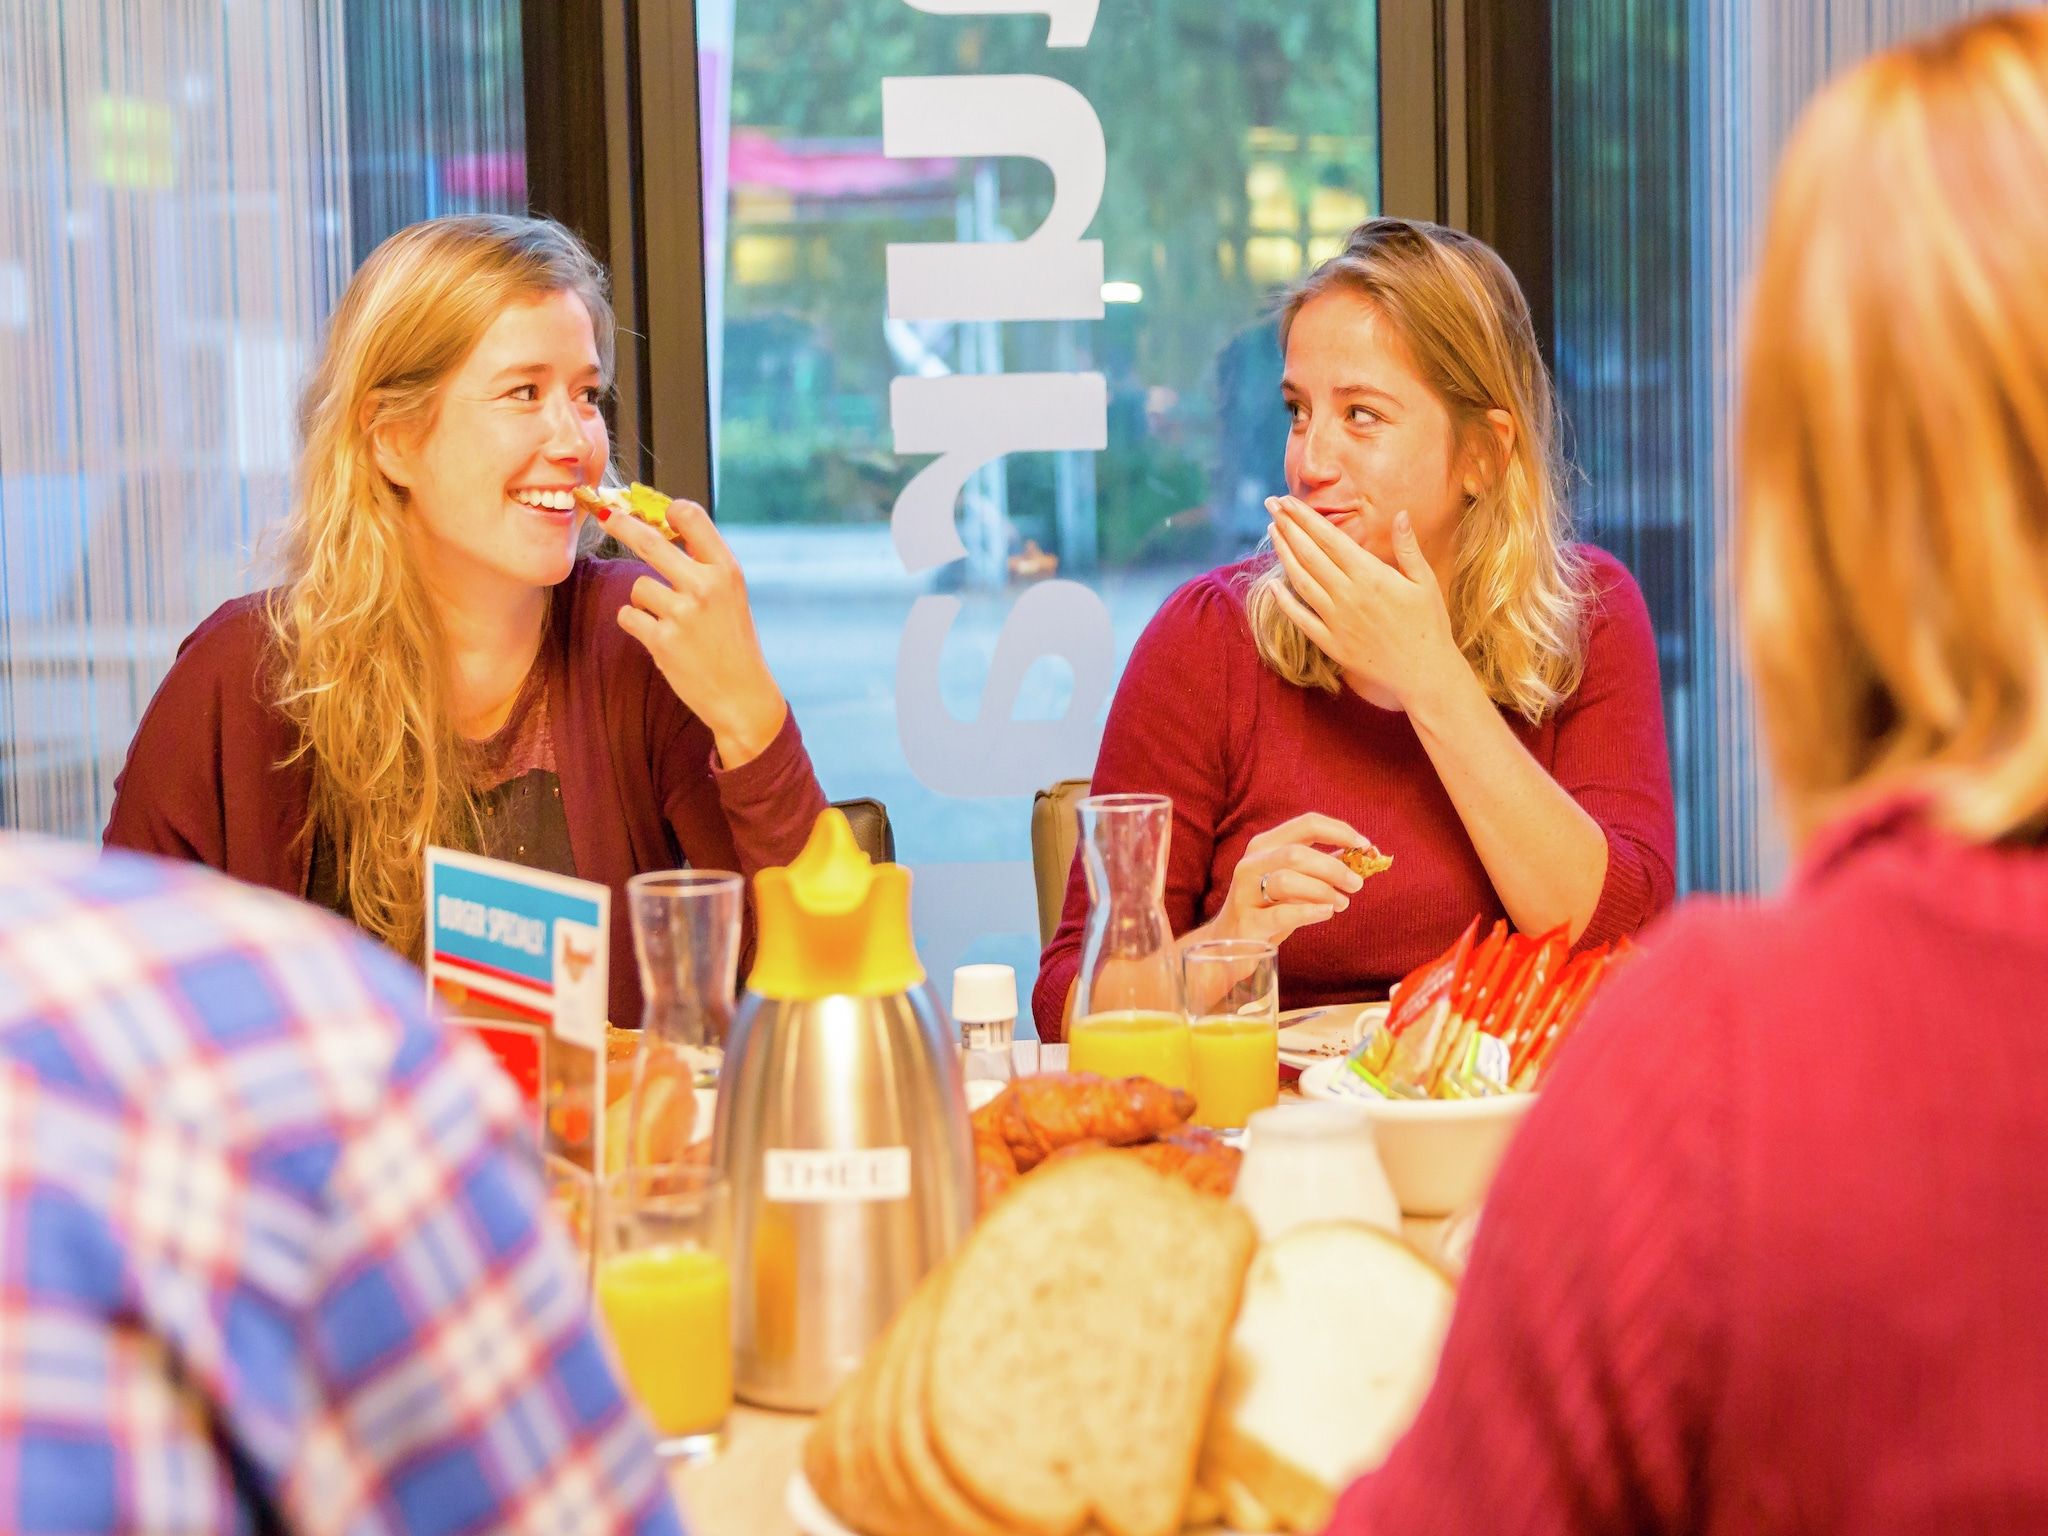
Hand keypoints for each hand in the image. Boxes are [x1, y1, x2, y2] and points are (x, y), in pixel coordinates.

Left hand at [602, 495, 786, 767]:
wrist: (742, 694)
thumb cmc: (732, 640)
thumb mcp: (731, 594)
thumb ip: (702, 563)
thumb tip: (662, 526)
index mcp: (726, 570)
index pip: (692, 517)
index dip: (668, 510)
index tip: (655, 510)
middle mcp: (705, 587)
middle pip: (649, 541)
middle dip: (623, 525)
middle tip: (606, 515)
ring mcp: (682, 614)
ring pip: (637, 586)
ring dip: (643, 600)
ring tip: (668, 619)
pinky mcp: (662, 641)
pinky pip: (629, 616)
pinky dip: (637, 623)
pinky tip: (658, 635)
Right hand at [1206, 813, 1372, 947]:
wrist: (1228, 943)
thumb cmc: (1267, 908)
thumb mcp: (1294, 881)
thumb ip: (1322, 866)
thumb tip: (1361, 854)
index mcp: (1265, 846)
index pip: (1306, 824)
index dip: (1339, 830)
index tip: (1364, 845)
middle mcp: (1252, 863)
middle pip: (1297, 853)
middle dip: (1334, 867)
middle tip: (1356, 884)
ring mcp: (1245, 892)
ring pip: (1287, 880)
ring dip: (1323, 890)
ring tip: (1341, 903)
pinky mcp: (1247, 922)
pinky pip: (1281, 913)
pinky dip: (1309, 911)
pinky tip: (1325, 913)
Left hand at [1267, 495, 1464, 713]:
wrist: (1425, 674)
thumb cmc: (1429, 624)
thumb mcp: (1424, 581)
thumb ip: (1408, 547)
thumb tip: (1401, 514)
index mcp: (1371, 575)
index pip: (1329, 538)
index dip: (1305, 517)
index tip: (1287, 501)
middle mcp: (1348, 595)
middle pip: (1309, 554)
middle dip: (1288, 526)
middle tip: (1270, 505)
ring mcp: (1336, 621)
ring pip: (1300, 581)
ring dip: (1283, 554)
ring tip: (1271, 532)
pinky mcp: (1330, 644)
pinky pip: (1300, 619)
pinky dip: (1284, 601)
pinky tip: (1272, 585)